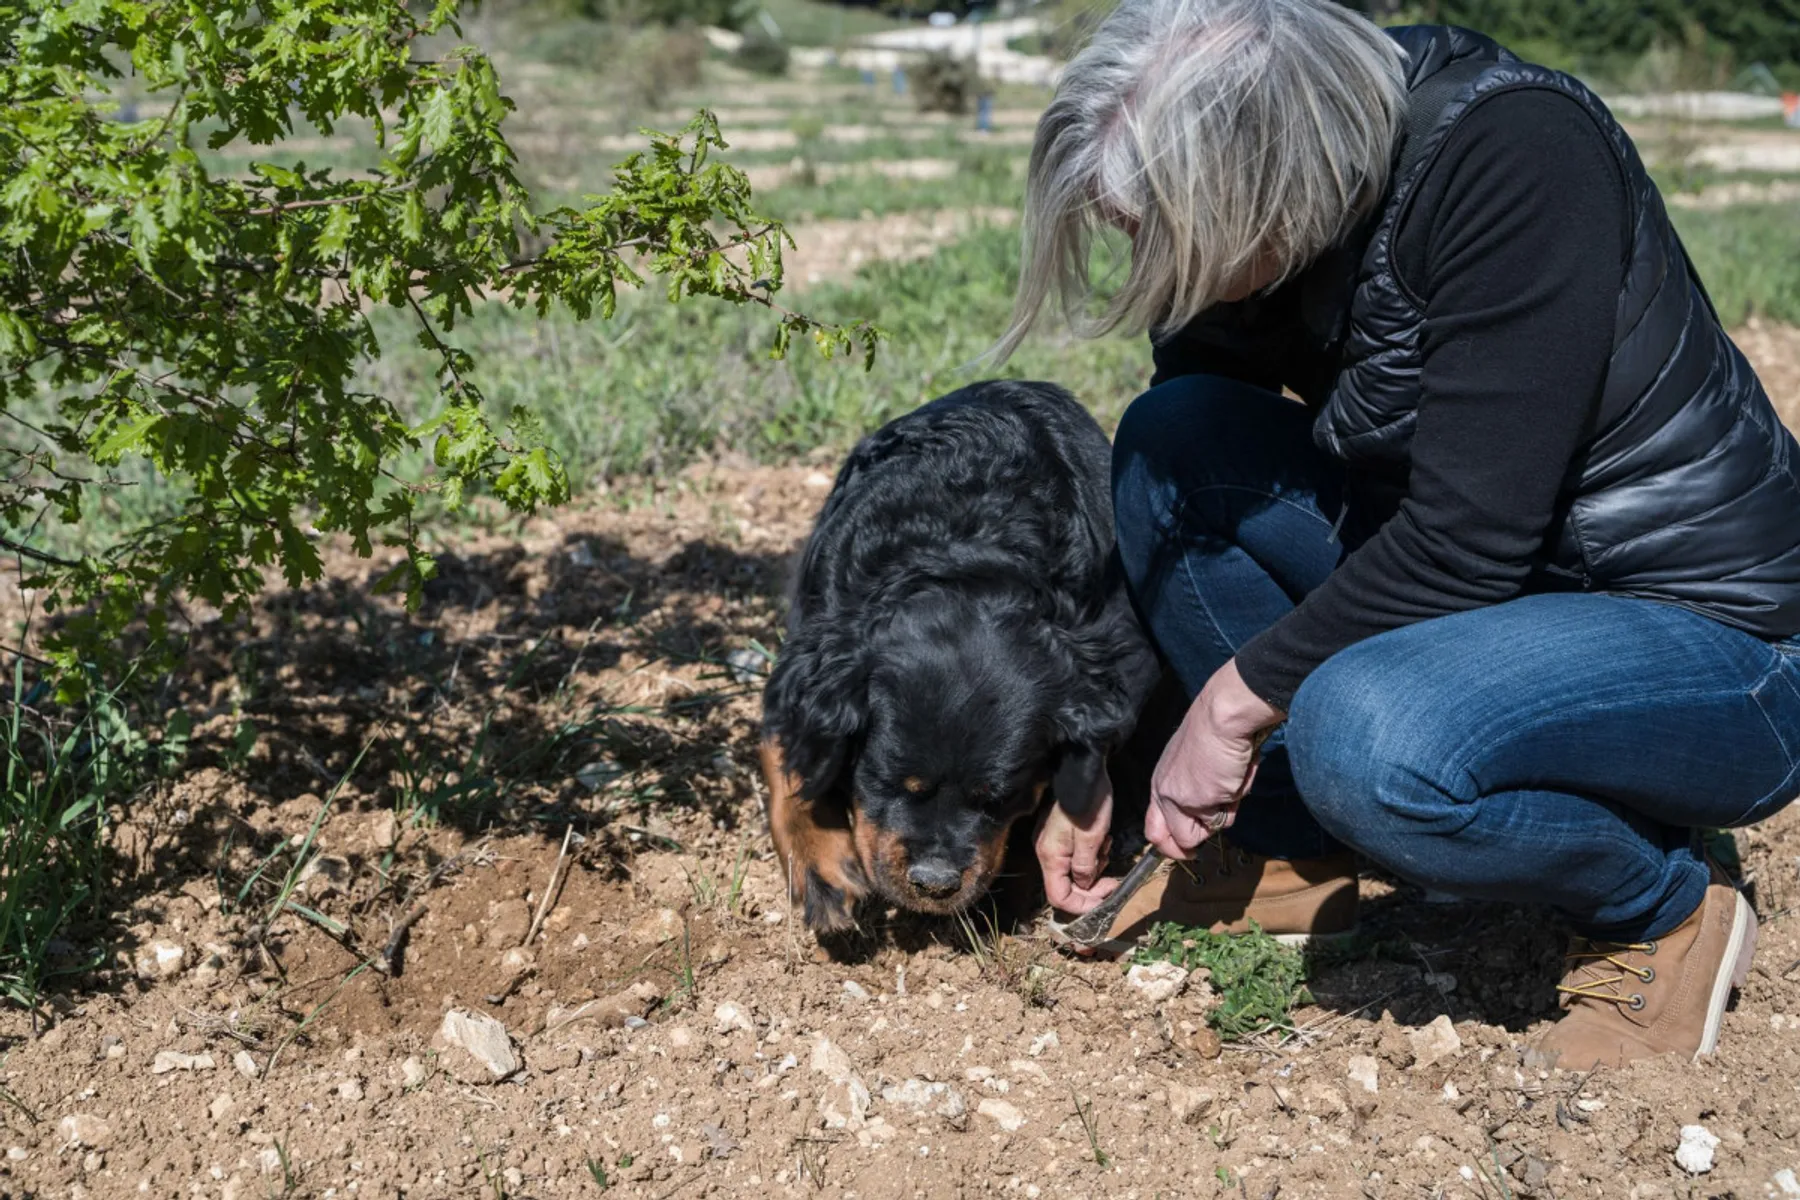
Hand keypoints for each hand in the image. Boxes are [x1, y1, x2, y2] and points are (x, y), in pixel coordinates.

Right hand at [1036, 768, 1118, 913]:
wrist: (1084, 770)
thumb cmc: (1089, 802)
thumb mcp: (1092, 837)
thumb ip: (1085, 867)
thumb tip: (1085, 886)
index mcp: (1050, 856)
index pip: (1058, 897)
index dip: (1082, 905)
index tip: (1106, 898)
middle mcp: (1047, 852)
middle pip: (1066, 886)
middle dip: (1092, 887)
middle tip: (1113, 879)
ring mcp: (1052, 843)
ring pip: (1073, 872)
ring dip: (1094, 868)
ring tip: (1106, 849)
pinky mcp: (1061, 834)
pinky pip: (1075, 856)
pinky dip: (1091, 855)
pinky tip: (1103, 840)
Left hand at [1146, 659, 1281, 859]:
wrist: (1223, 717)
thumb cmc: (1217, 733)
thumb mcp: (1197, 765)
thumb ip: (1194, 790)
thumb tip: (1209, 814)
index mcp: (1161, 781)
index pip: (1152, 826)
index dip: (1169, 842)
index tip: (1186, 847)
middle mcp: (1163, 792)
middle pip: (1163, 839)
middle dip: (1184, 848)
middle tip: (1200, 842)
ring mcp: (1177, 799)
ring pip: (1201, 833)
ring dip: (1223, 814)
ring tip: (1230, 782)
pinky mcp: (1196, 802)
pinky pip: (1220, 821)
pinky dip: (1233, 805)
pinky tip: (1233, 778)